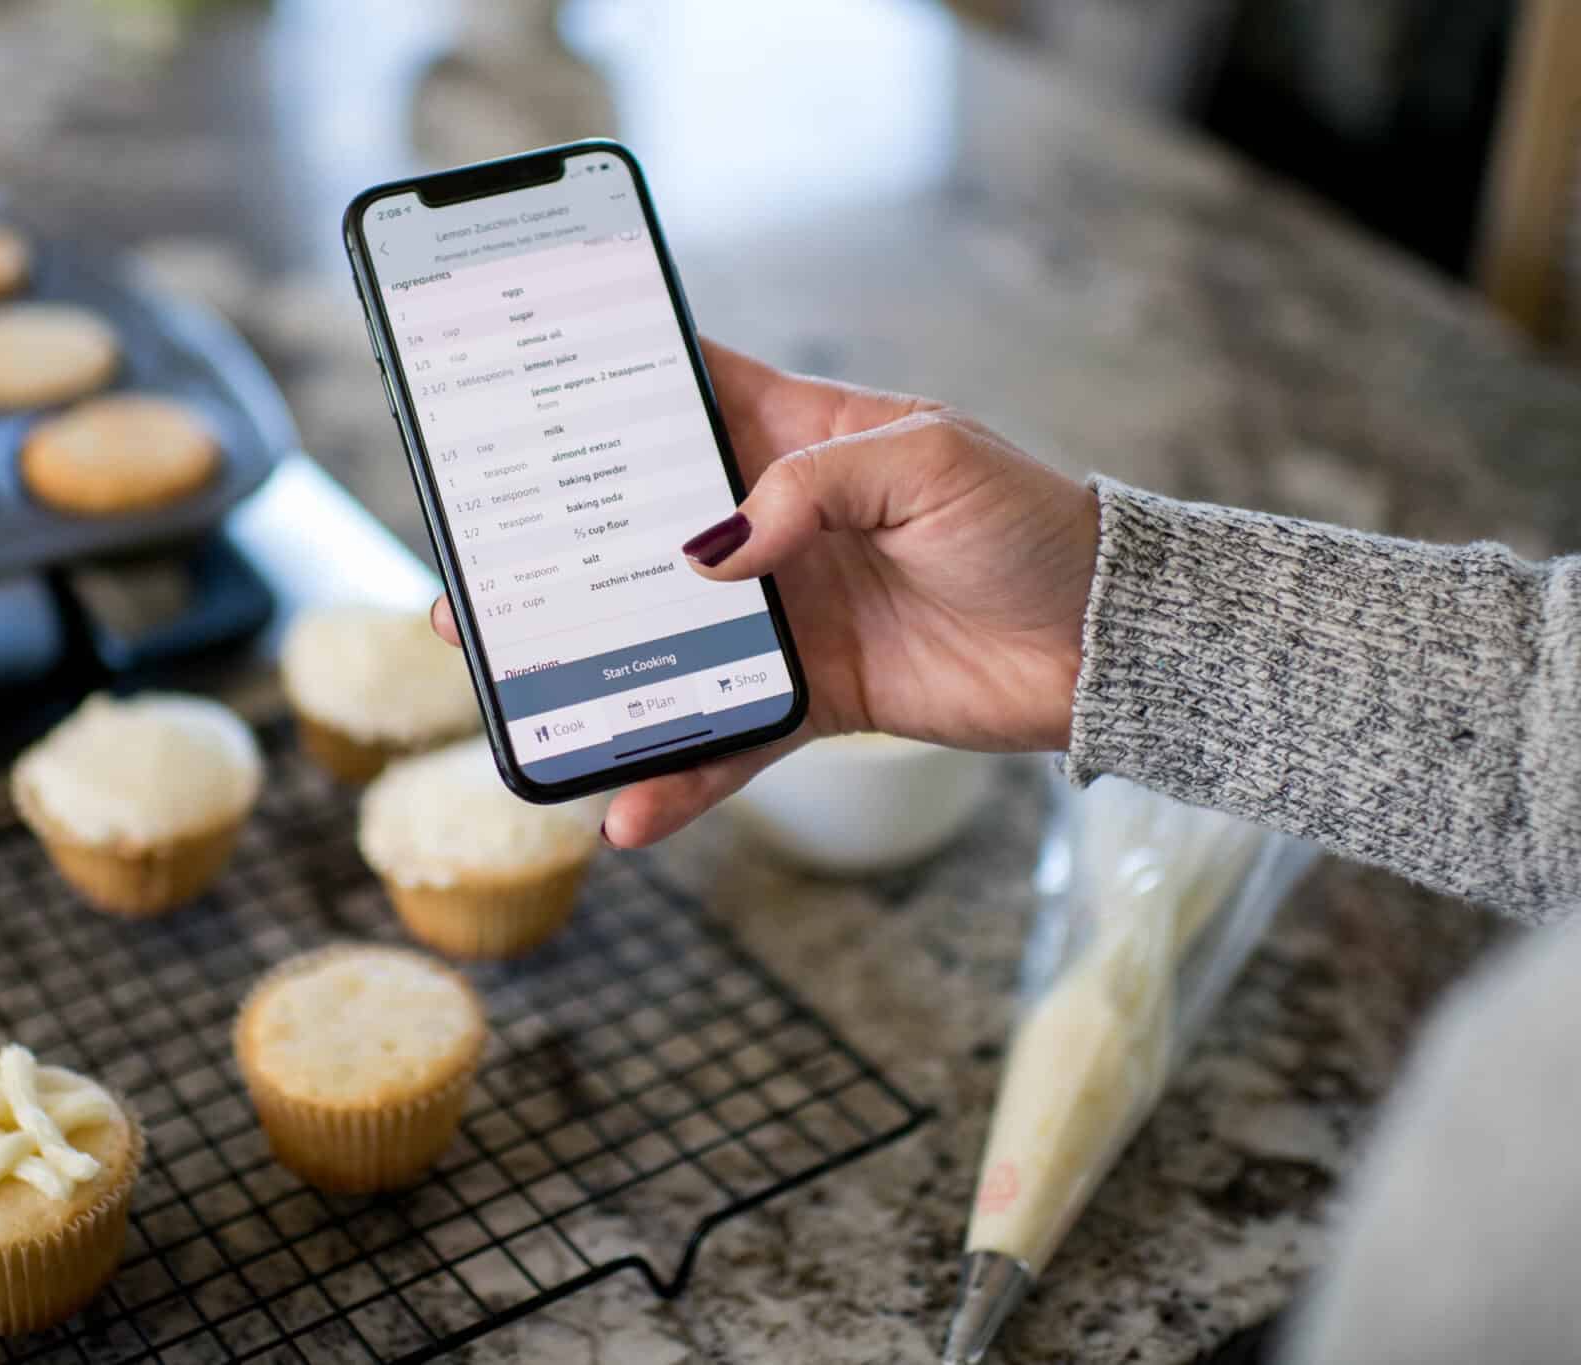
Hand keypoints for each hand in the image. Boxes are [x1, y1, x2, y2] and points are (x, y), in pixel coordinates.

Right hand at [432, 340, 1099, 846]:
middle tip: (477, 577)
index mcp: (797, 436)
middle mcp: (774, 525)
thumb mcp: (927, 461)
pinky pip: (726, 738)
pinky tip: (626, 814)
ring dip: (591, 675)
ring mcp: (785, 615)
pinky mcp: (812, 697)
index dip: (602, 391)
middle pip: (640, 533)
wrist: (1105, 643)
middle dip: (559, 554)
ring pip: (663, 645)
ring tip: (515, 704)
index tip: (516, 396)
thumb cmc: (1028, 523)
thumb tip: (706, 554)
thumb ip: (811, 487)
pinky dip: (679, 777)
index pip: (681, 397)